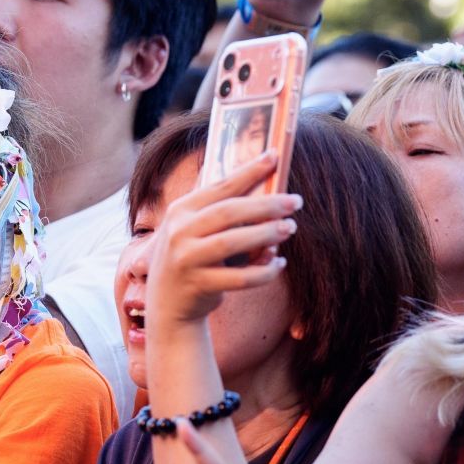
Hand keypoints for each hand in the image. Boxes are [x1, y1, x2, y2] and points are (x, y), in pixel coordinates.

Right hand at [144, 153, 297, 325]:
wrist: (167, 307)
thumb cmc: (191, 261)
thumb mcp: (193, 231)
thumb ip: (218, 212)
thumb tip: (266, 191)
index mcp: (179, 211)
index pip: (220, 186)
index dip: (249, 171)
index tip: (274, 156)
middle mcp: (178, 232)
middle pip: (229, 211)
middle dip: (266, 204)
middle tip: (295, 201)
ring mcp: (185, 259)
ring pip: (233, 242)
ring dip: (266, 234)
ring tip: (290, 228)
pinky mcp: (198, 285)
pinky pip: (240, 278)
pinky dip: (264, 271)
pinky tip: (280, 263)